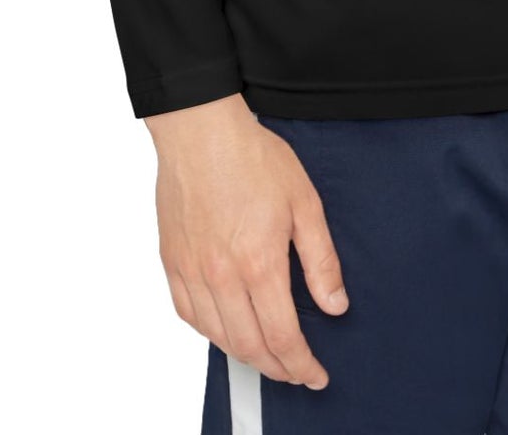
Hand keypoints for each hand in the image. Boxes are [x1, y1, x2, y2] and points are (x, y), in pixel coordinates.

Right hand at [144, 94, 349, 387]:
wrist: (201, 131)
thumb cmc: (253, 158)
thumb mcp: (304, 203)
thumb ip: (321, 260)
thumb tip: (335, 305)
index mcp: (259, 263)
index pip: (283, 336)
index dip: (301, 365)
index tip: (316, 376)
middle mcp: (222, 276)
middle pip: (250, 346)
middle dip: (277, 369)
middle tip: (295, 373)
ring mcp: (193, 271)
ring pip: (217, 337)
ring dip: (245, 356)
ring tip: (266, 357)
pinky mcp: (172, 262)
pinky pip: (189, 314)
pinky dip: (210, 333)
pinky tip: (225, 330)